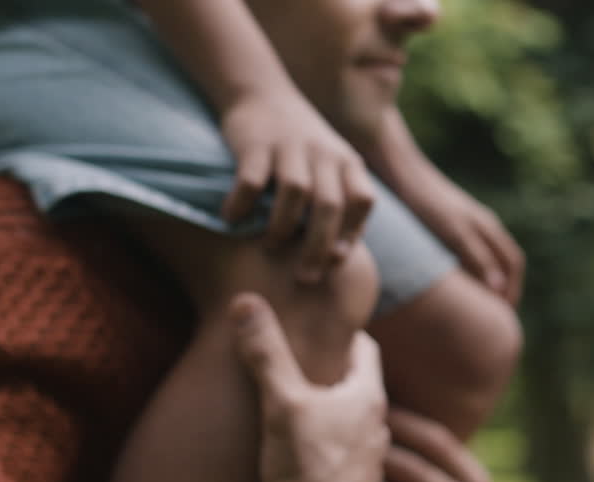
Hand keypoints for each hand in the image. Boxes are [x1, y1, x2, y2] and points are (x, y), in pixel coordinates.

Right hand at [220, 91, 376, 283]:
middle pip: (329, 205)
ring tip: (270, 246)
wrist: (261, 91)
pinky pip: (250, 180)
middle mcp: (323, 153)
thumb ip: (341, 203)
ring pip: (294, 193)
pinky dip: (241, 205)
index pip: (362, 201)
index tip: (334, 262)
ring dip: (282, 227)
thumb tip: (340, 256)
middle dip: (318, 247)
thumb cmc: (300, 147)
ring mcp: (289, 146)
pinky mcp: (255, 143)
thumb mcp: (331, 166)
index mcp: (347, 162)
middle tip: (305, 278)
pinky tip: (232, 220)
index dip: (351, 234)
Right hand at [231, 293, 388, 481]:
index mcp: (368, 400)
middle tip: (302, 366)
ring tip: (298, 414)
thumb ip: (265, 351)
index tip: (323, 326)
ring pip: (352, 430)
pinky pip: (344, 463)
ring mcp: (370, 468)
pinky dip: (326, 453)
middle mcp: (379, 432)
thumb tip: (246, 301)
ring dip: (330, 418)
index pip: (366, 350)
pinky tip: (300, 461)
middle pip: (359, 390)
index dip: (345, 334)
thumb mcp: (280, 401)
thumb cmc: (304, 467)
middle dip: (333, 376)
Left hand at [402, 176, 524, 305]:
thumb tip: (498, 289)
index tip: (503, 316)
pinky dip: (467, 271)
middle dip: (503, 289)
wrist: (399, 171)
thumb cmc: (425, 202)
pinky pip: (466, 252)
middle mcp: (481, 225)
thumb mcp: (452, 232)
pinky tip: (450, 283)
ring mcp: (464, 223)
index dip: (512, 290)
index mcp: (488, 228)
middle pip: (503, 261)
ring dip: (484, 281)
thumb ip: (476, 258)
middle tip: (491, 317)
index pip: (513, 263)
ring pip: (484, 257)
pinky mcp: (446, 223)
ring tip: (473, 307)